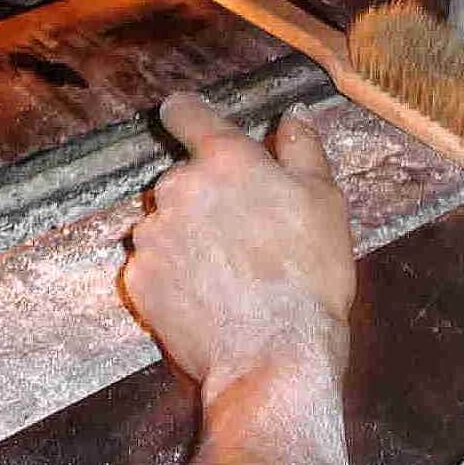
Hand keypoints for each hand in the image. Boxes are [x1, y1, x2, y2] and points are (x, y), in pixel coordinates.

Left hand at [123, 94, 355, 403]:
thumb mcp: (324, 199)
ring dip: (188, 232)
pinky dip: (175, 270)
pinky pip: (154, 262)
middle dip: (206, 192)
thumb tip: (294, 114)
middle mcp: (179, 189)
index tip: (185, 114)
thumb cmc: (310, 273)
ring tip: (229, 266)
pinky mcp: (138, 280)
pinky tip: (210, 290)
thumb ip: (303, 148)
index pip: (189, 115)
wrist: (274, 352)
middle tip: (246, 225)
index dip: (187, 112)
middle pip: (182, 176)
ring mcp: (153, 236)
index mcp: (227, 161)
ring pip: (166, 221)